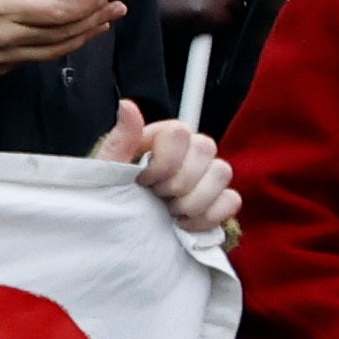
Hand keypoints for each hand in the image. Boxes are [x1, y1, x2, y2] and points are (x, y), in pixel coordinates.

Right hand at [0, 0, 120, 73]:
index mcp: (3, 8)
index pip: (58, 10)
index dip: (86, 5)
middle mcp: (8, 37)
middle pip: (64, 32)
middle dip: (94, 19)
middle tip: (116, 8)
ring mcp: (5, 57)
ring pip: (56, 50)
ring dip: (84, 36)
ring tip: (103, 23)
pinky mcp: (0, 68)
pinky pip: (38, 58)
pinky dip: (62, 47)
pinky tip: (73, 36)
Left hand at [96, 99, 237, 236]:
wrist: (120, 233)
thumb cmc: (112, 197)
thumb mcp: (107, 171)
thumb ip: (120, 140)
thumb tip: (126, 105)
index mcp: (162, 138)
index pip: (180, 131)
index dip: (164, 161)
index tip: (143, 180)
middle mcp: (189, 151)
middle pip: (206, 148)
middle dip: (178, 181)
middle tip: (156, 197)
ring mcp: (206, 176)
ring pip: (222, 172)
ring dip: (193, 200)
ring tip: (170, 212)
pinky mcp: (218, 201)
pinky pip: (231, 200)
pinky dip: (209, 216)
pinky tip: (184, 224)